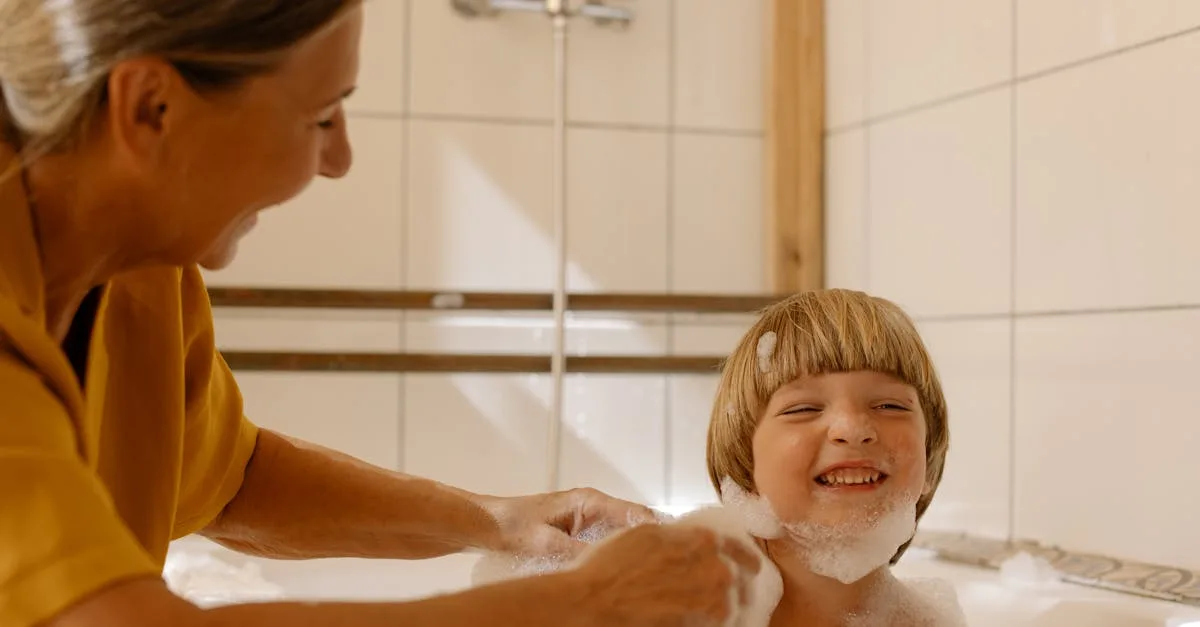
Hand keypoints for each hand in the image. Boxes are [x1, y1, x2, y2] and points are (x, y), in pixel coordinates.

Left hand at [478, 487, 658, 557]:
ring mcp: (588, 519)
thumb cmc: (511, 525)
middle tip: (662, 565)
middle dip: (648, 543)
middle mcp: (593, 506)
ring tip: (646, 571)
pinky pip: (607, 542)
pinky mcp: (580, 532)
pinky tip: (621, 572)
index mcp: (590, 501)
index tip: (669, 550)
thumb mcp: (546, 543)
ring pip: (622, 535)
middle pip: (634, 524)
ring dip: (633, 550)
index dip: (655, 531)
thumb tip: (606, 565)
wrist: (486, 524)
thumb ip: (578, 552)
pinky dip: (616, 555)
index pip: (635, 513)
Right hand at [569, 524, 762, 626]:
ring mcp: (711, 605)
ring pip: (729, 605)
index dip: (742, 555)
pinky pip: (715, 624)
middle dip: (732, 583)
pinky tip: (691, 619)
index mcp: (703, 542)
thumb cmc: (608, 569)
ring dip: (720, 605)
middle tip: (715, 588)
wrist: (591, 605)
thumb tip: (687, 538)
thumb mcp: (644, 534)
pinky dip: (708, 622)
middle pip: (739, 579)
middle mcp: (715, 572)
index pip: (738, 548)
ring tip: (700, 607)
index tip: (747, 562)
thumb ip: (676, 535)